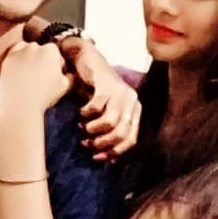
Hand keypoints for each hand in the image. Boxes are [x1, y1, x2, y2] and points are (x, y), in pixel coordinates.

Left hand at [0, 41, 70, 113]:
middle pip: (40, 51)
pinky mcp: (6, 60)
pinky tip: (20, 75)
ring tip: (29, 77)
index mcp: (51, 50)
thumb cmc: (44, 97)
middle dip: (42, 61)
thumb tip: (70, 73)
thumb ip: (70, 75)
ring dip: (29, 60)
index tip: (53, 76)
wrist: (21, 106)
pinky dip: (17, 62)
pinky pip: (14, 57)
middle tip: (40, 78)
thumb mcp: (65, 86)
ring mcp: (18, 52)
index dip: (56, 66)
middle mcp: (34, 46)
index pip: (55, 54)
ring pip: (26, 51)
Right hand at [68, 41, 141, 161]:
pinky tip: (82, 113)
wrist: (88, 60)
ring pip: (111, 122)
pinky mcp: (107, 84)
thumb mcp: (106, 112)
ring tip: (83, 128)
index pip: (131, 140)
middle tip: (87, 142)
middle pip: (121, 133)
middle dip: (102, 143)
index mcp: (135, 111)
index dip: (114, 152)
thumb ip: (109, 131)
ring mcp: (121, 92)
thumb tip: (105, 158)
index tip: (97, 157)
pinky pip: (98, 106)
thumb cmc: (95, 90)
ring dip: (94, 129)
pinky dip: (87, 113)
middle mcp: (132, 101)